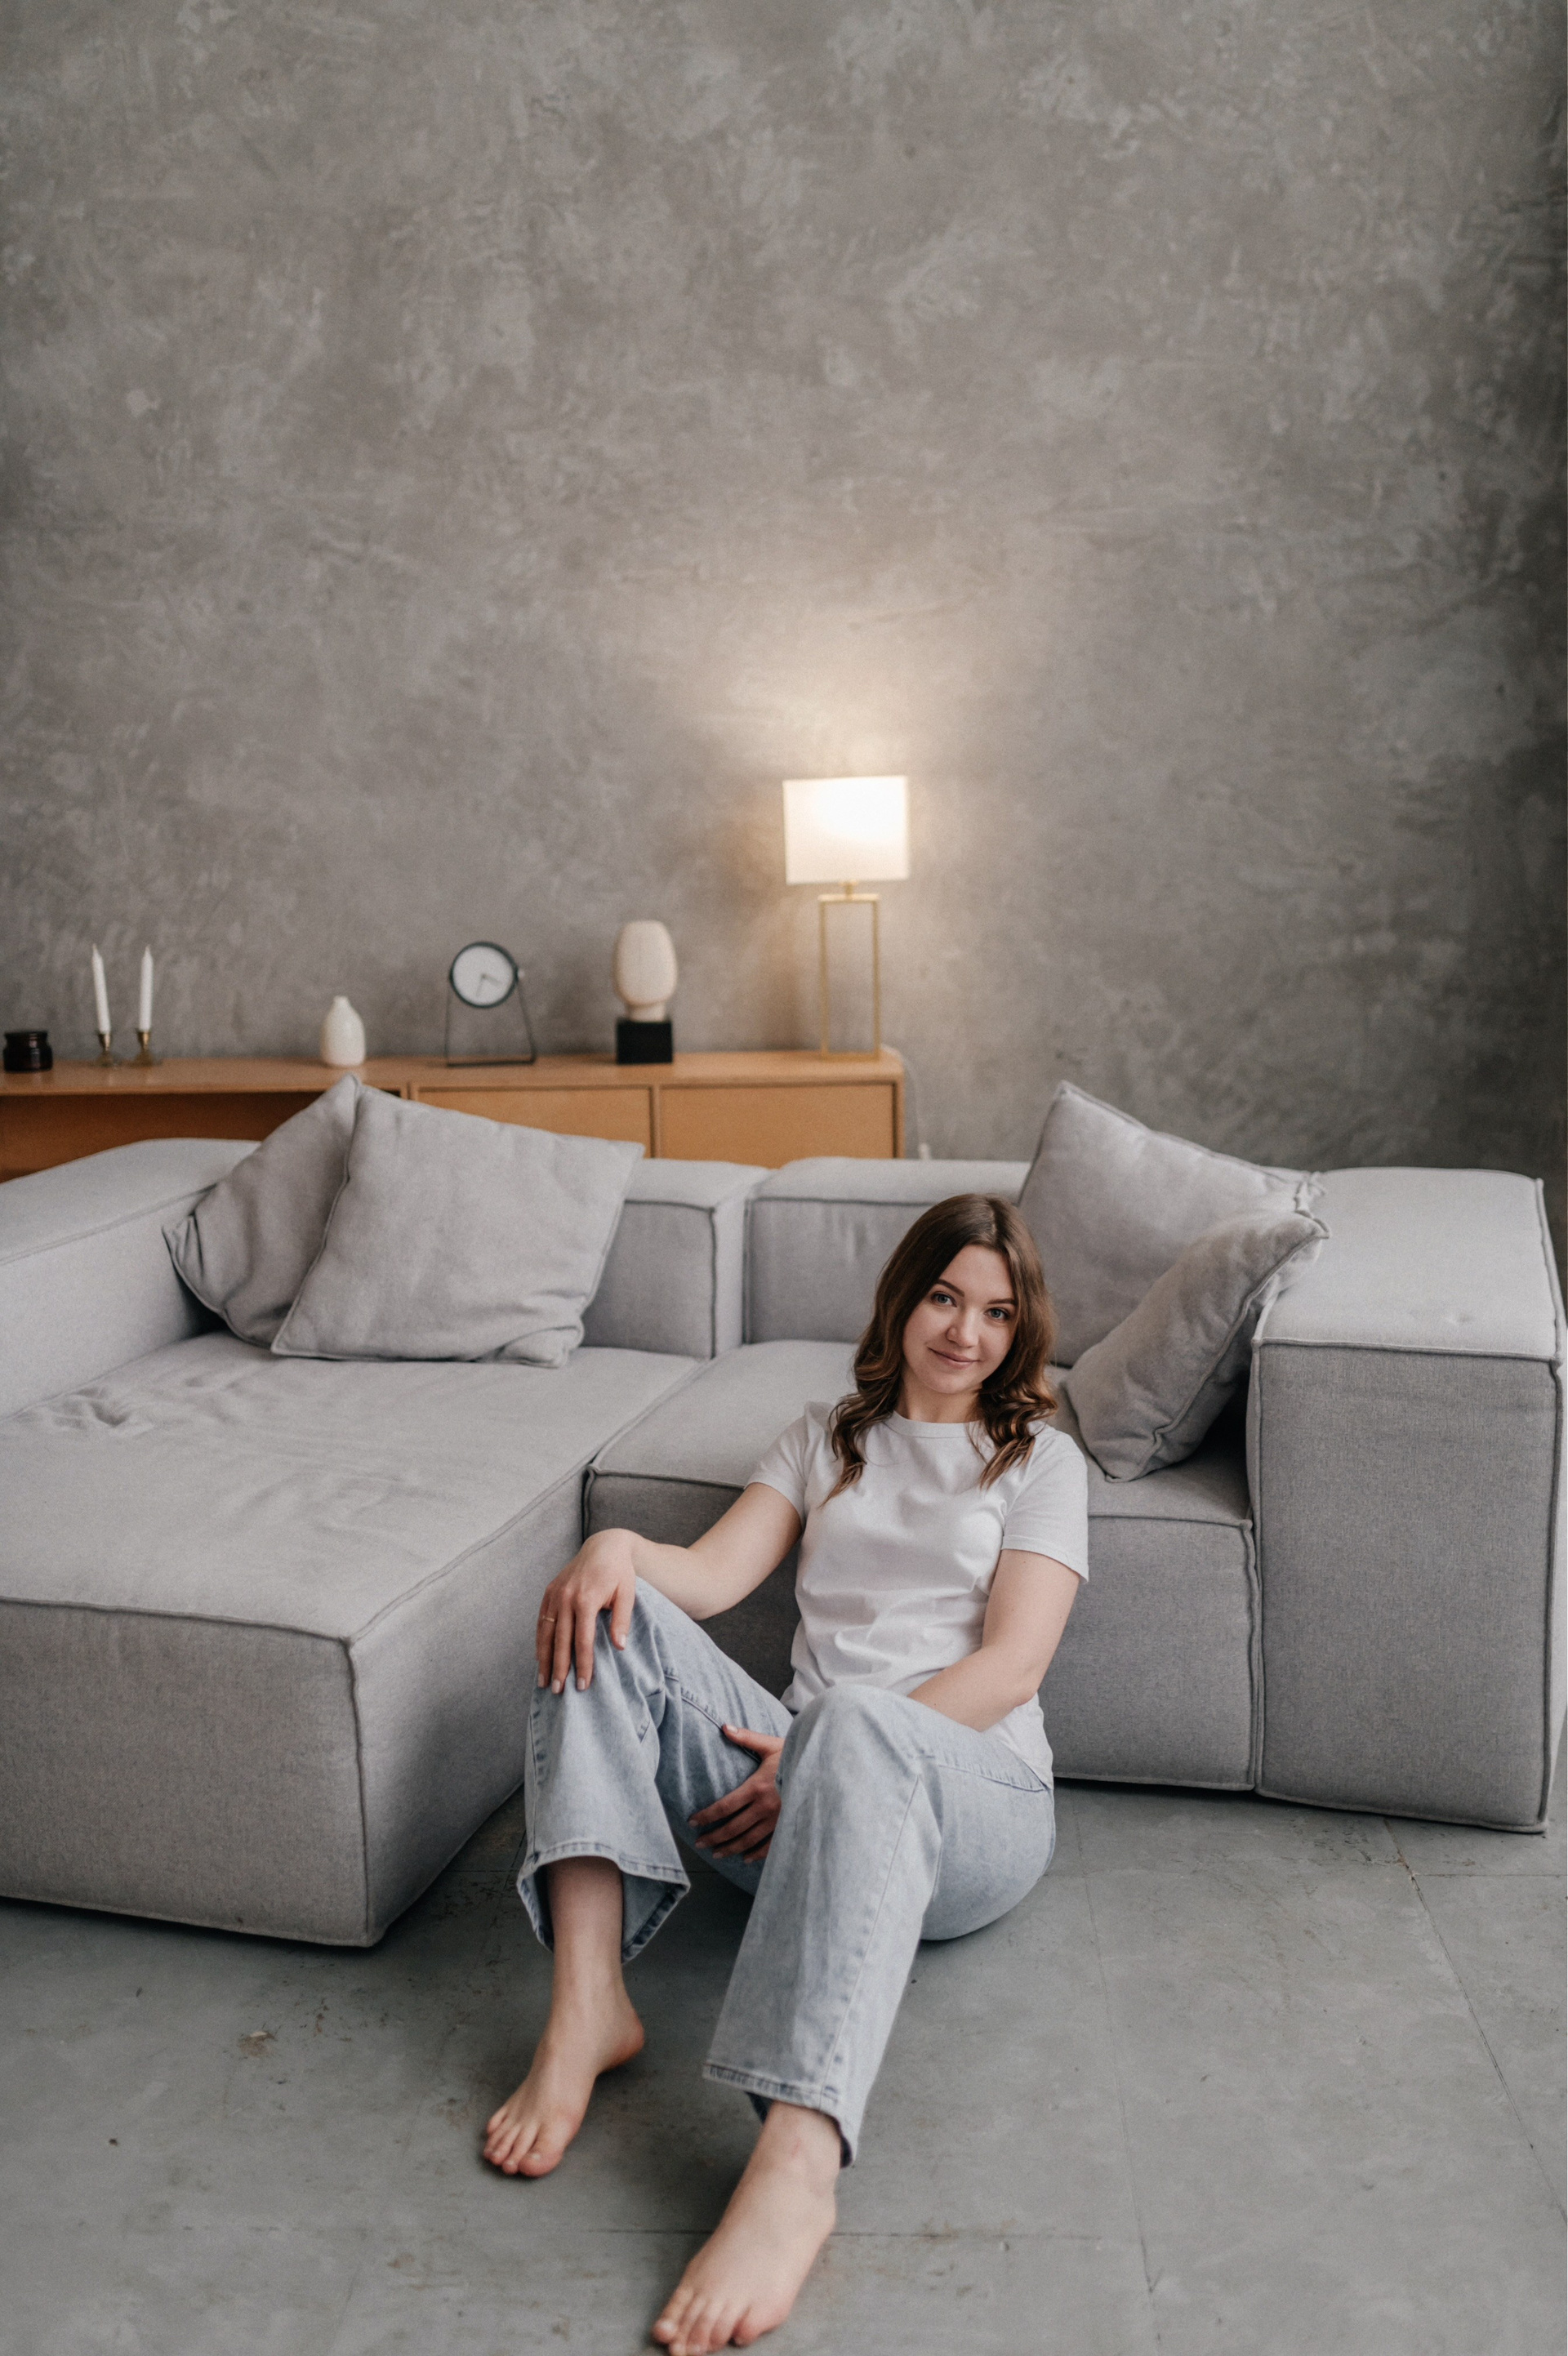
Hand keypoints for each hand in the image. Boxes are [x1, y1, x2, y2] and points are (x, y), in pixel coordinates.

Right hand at [536, 1532, 636, 1694]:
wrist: (604, 1545)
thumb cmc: (619, 1572)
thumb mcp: (627, 1593)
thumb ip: (622, 1620)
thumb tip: (619, 1647)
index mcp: (586, 1599)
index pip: (583, 1640)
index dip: (583, 1664)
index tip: (583, 1685)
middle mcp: (566, 1598)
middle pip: (561, 1641)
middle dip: (560, 1668)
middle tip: (558, 1691)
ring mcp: (555, 1594)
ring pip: (546, 1633)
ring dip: (544, 1659)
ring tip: (544, 1682)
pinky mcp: (549, 1591)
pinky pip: (541, 1621)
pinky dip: (540, 1641)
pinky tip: (539, 1658)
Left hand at [689, 1726, 784, 1863]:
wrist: (825, 1769)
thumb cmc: (796, 1755)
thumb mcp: (771, 1745)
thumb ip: (746, 1737)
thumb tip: (724, 1727)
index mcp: (757, 1787)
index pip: (725, 1806)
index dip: (707, 1816)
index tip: (693, 1822)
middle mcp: (765, 1807)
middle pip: (733, 1827)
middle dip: (714, 1837)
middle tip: (699, 1843)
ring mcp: (777, 1821)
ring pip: (748, 1840)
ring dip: (730, 1848)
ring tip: (716, 1854)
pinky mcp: (788, 1827)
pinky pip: (770, 1846)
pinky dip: (756, 1854)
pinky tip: (745, 1859)